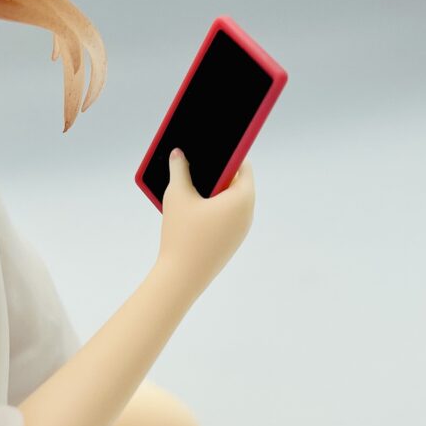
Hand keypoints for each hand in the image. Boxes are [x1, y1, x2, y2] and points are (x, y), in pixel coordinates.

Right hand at [158, 151, 254, 299]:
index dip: (228, 154)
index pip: (243, 166)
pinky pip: (225, 218)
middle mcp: (247, 214)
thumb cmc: (182, 234)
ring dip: (214, 192)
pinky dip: (212, 210)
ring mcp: (240, 231)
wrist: (181, 277)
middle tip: (198, 162)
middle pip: (236, 184)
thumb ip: (180, 169)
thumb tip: (179, 153)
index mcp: (242, 198)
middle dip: (217, 173)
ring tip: (191, 184)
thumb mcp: (178, 195)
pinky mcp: (230, 243)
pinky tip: (192, 208)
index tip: (214, 147)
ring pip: (230, 202)